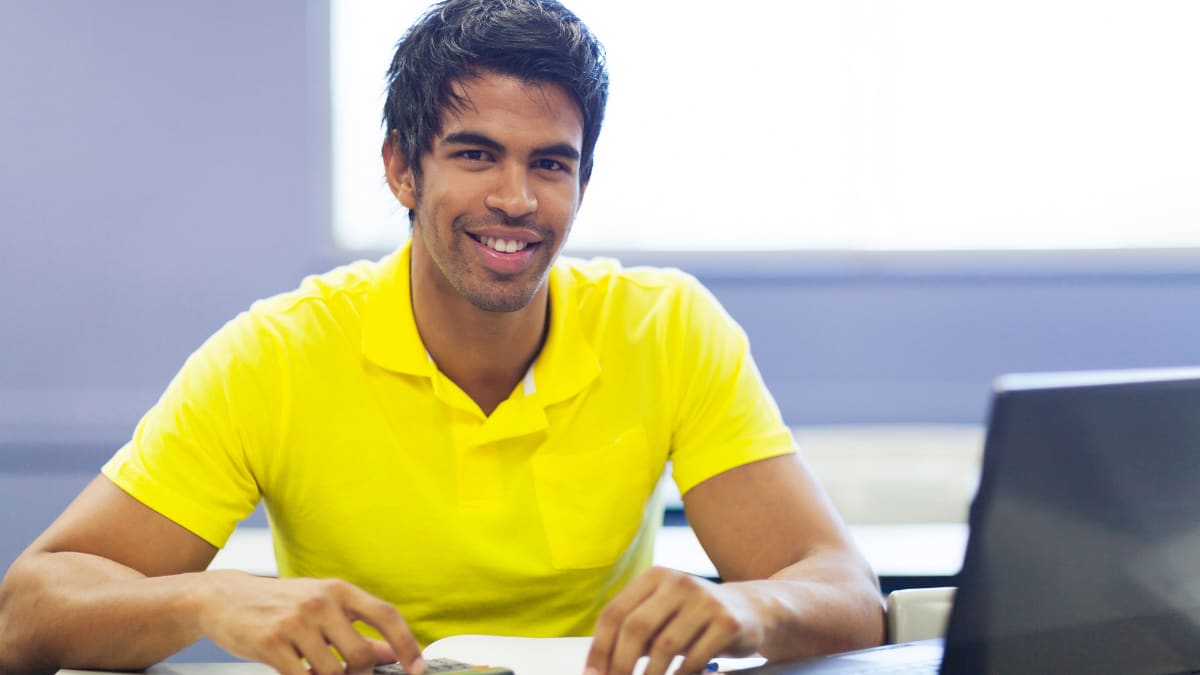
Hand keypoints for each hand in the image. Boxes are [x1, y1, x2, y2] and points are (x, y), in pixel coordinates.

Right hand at [193, 570, 424, 674]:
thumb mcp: (323, 607)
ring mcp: (295, 622)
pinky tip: (301, 674)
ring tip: (318, 671)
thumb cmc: (279, 603)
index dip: (407, 644)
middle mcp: (320, 602)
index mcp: (339, 590)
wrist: (224, 597)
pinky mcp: (271, 644)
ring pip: (334, 673)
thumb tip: (392, 653)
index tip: (417, 668)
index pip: (386, 615)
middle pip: (361, 655)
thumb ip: (358, 629)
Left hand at [583, 567, 765, 674]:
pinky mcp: (727, 621)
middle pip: (636, 627)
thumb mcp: (662, 614)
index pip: (615, 612)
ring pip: (665, 645)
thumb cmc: (695, 618)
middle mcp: (678, 582)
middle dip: (620, 664)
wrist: (751, 610)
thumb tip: (599, 668)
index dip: (600, 648)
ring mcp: (705, 600)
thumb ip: (635, 632)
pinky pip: (695, 657)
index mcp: (654, 577)